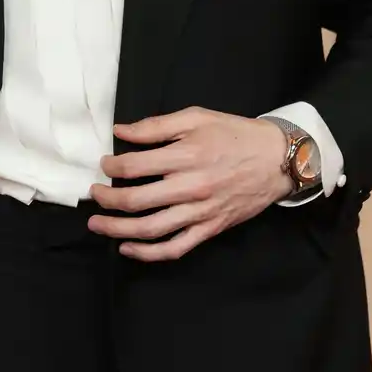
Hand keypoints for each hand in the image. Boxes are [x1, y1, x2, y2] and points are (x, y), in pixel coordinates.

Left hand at [87, 106, 292, 260]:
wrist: (276, 160)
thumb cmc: (234, 134)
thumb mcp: (196, 118)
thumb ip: (156, 126)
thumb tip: (120, 131)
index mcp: (186, 155)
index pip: (135, 166)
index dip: (112, 167)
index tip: (104, 165)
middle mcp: (191, 187)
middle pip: (137, 201)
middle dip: (107, 200)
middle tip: (94, 194)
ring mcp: (201, 212)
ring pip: (151, 229)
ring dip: (118, 230)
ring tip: (98, 225)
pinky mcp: (210, 229)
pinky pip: (175, 248)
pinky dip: (148, 253)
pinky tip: (128, 249)